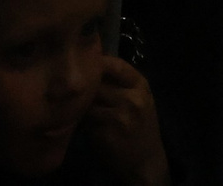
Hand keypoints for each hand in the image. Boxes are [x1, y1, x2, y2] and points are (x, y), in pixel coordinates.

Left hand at [83, 55, 169, 185]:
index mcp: (140, 86)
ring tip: (79, 109)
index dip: (97, 62)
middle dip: (85, 87)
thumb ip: (120, 82)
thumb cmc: (141, 127)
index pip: (115, 64)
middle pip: (97, 82)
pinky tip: (85, 125)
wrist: (146, 162)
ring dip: (81, 105)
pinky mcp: (106, 133)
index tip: (84, 64)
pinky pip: (85, 120)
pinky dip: (82, 122)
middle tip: (75, 89)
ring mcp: (119, 117)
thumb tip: (92, 61)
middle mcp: (132, 98)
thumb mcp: (139, 99)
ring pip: (88, 101)